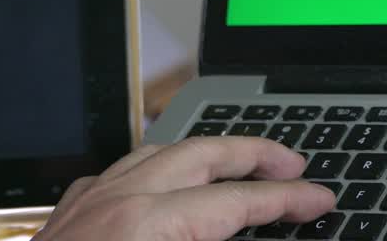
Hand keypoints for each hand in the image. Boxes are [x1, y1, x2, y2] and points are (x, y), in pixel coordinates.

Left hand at [34, 137, 334, 240]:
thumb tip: (254, 234)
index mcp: (150, 227)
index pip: (239, 201)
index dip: (288, 200)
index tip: (320, 199)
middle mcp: (119, 203)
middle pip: (203, 155)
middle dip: (255, 154)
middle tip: (293, 166)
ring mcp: (88, 204)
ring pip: (159, 153)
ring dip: (207, 154)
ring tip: (239, 163)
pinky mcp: (66, 218)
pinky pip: (119, 173)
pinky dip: (155, 169)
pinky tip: (165, 182)